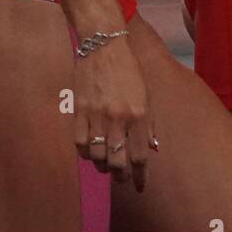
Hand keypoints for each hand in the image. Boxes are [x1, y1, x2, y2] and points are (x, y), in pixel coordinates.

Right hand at [74, 37, 153, 191]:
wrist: (103, 45)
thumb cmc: (129, 69)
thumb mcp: (146, 93)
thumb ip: (149, 123)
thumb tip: (152, 148)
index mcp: (139, 113)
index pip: (140, 155)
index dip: (139, 176)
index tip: (139, 186)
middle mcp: (119, 118)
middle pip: (118, 161)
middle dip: (121, 175)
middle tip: (122, 178)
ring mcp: (97, 115)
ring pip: (97, 156)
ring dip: (103, 166)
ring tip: (107, 165)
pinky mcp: (80, 111)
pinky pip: (81, 143)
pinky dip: (86, 152)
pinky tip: (91, 151)